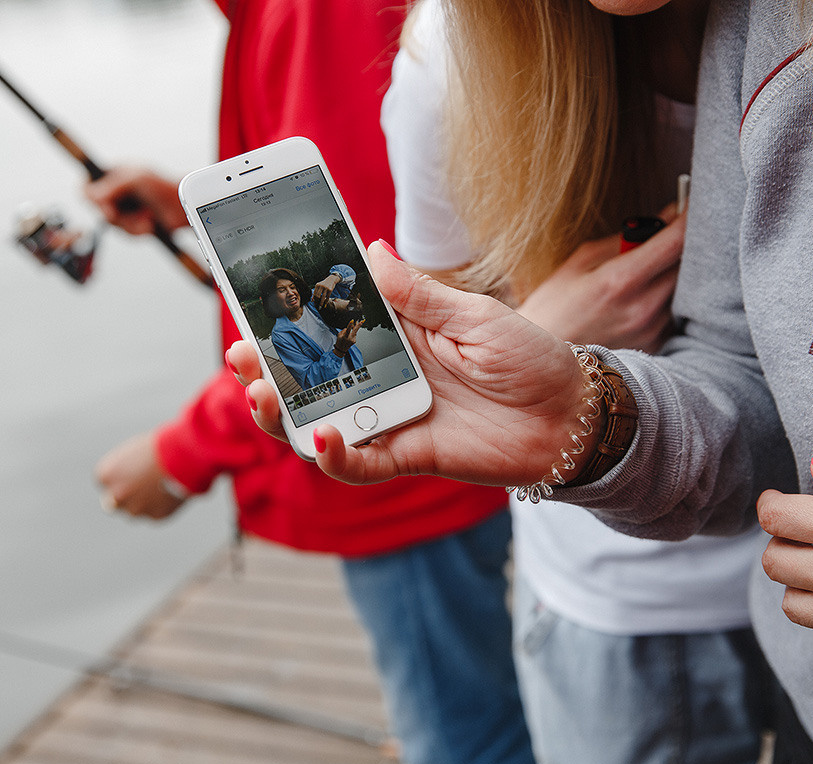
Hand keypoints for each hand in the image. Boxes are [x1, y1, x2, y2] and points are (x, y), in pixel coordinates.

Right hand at [83, 165, 187, 235]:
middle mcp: (116, 191)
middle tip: (127, 215)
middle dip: (117, 216)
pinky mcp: (135, 223)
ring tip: (147, 218)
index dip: (91, 199)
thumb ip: (112, 186)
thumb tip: (91, 195)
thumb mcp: (136, 179)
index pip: (86, 187)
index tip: (106, 206)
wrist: (185, 206)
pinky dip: (139, 231)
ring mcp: (126, 208)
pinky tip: (150, 224)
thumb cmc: (164, 186)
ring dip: (131, 224)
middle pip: (98, 210)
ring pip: (114, 225)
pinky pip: (127, 234)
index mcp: (113, 174)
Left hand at [95, 431, 188, 519]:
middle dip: (125, 497)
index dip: (120, 478)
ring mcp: (135, 508)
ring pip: (135, 511)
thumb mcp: (134, 454)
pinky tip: (172, 491)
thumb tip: (126, 484)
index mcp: (105, 475)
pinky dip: (162, 505)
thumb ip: (124, 470)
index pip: (106, 482)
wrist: (182, 458)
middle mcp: (116, 495)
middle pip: (114, 503)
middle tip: (142, 488)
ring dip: (144, 503)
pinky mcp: (155, 516)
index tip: (134, 473)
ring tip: (163, 486)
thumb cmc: (158, 448)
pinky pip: (155, 513)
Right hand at [226, 242, 599, 486]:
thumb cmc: (531, 359)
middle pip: (311, 376)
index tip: (251, 295)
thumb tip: (373, 249)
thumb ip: (419, 295)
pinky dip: (335, 456)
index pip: (331, 323)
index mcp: (398, 335)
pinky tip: (320, 436)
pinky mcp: (407, 454)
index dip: (291, 314)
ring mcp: (391, 417)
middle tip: (239, 353)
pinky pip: (360, 464)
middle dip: (267, 366)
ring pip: (319, 421)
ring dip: (284, 412)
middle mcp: (385, 377)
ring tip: (261, 392)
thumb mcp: (475, 316)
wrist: (573, 416)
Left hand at [312, 273, 341, 307]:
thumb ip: (315, 292)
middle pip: (318, 295)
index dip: (314, 298)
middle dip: (317, 301)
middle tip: (317, 305)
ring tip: (320, 306)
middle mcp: (321, 286)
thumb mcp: (318, 286)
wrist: (331, 279)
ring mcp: (326, 288)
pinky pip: (327, 296)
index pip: (314, 293)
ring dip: (321, 302)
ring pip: (323, 297)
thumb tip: (312, 300)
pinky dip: (326, 300)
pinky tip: (325, 303)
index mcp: (317, 285)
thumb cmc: (323, 284)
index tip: (315, 302)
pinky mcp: (330, 290)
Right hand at [332, 318, 362, 356]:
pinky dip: (353, 333)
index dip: (350, 325)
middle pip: (355, 330)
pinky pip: (354, 335)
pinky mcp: (354, 341)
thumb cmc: (339, 342)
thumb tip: (349, 327)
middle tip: (362, 321)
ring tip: (358, 322)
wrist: (341, 349)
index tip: (352, 321)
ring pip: (355, 332)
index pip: (348, 330)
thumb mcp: (339, 335)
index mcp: (345, 336)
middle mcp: (349, 338)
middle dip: (359, 325)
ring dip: (356, 327)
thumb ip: (344, 330)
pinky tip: (351, 332)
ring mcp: (353, 340)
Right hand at [518, 208, 682, 350]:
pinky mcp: (656, 345)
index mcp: (621, 281)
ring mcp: (652, 330)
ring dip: (669, 273)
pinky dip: (663, 298)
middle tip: (660, 236)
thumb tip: (665, 215)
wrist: (540, 362)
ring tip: (639, 275)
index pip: (676, 241)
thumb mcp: (580, 262)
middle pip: (687, 263)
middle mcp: (643, 308)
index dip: (689, 216)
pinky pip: (672, 311)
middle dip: (678, 245)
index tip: (691, 202)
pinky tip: (635, 301)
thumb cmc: (553, 308)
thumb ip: (625, 239)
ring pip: (682, 288)